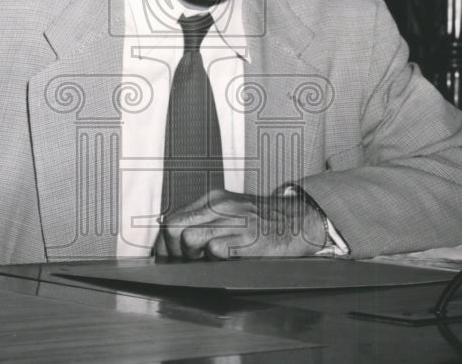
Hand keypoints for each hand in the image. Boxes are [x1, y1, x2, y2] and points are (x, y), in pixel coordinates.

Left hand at [155, 190, 327, 259]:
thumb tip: (174, 239)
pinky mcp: (246, 239)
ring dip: (192, 257)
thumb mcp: (231, 211)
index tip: (165, 255)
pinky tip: (227, 260)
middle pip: (174, 227)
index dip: (163, 241)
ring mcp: (233, 222)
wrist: (298, 220)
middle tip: (181, 262)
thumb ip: (205, 219)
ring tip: (206, 261)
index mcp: (213, 199)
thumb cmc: (263, 220)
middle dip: (171, 250)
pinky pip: (215, 251)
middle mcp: (220, 206)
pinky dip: (215, 260)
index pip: (172, 217)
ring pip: (190, 240)